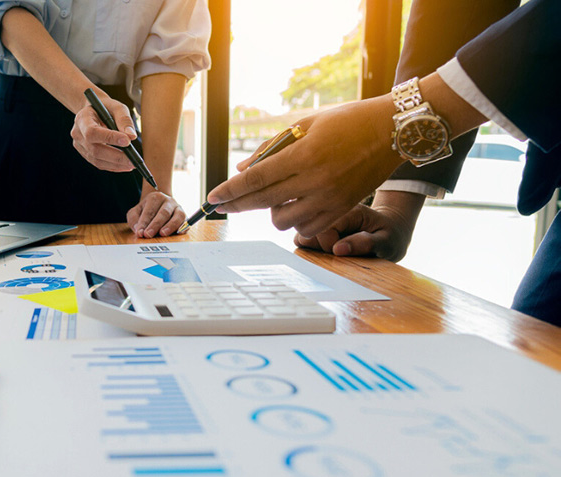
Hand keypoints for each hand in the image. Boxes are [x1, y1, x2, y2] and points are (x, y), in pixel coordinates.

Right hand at [71, 94, 135, 171]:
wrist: (94, 111)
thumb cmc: (106, 108)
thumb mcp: (116, 107)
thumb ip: (124, 119)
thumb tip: (132, 137)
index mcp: (82, 119)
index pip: (93, 132)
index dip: (109, 138)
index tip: (127, 141)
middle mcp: (77, 134)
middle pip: (95, 150)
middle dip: (115, 156)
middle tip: (133, 160)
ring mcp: (80, 146)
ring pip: (97, 160)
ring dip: (116, 164)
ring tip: (131, 164)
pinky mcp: (85, 154)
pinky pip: (99, 164)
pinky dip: (113, 166)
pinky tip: (125, 165)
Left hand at [126, 191, 185, 237]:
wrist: (159, 205)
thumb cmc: (146, 210)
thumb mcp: (135, 212)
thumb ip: (134, 220)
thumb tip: (138, 229)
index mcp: (155, 198)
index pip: (149, 211)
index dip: (144, 223)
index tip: (140, 233)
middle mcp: (168, 201)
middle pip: (163, 213)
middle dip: (155, 225)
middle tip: (148, 234)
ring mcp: (178, 208)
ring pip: (177, 216)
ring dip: (170, 226)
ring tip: (163, 234)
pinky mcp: (184, 216)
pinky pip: (185, 221)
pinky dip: (183, 227)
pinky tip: (178, 233)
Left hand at [206, 96, 402, 236]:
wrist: (393, 130)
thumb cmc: (347, 121)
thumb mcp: (305, 125)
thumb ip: (271, 148)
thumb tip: (243, 170)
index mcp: (304, 154)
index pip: (256, 179)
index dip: (230, 190)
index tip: (212, 198)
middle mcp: (315, 180)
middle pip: (262, 202)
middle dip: (236, 205)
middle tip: (220, 207)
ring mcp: (330, 199)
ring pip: (282, 219)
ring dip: (270, 211)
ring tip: (274, 196)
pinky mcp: (342, 209)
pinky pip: (306, 227)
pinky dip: (294, 219)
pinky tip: (294, 205)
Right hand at [293, 191, 425, 261]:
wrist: (390, 229)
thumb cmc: (389, 235)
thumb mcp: (386, 241)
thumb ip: (366, 243)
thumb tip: (337, 249)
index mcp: (348, 211)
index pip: (323, 227)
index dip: (328, 245)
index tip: (342, 253)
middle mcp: (330, 212)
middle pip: (305, 229)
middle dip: (318, 247)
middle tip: (336, 253)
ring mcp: (322, 221)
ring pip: (300, 236)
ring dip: (313, 249)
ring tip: (332, 252)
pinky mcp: (317, 229)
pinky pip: (301, 241)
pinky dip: (309, 249)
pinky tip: (326, 251)